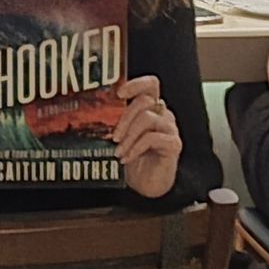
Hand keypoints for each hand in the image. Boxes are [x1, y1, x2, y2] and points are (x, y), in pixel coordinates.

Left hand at [112, 75, 181, 199]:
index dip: (136, 84)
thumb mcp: (119, 137)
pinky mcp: (174, 144)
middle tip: (114, 136)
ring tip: (119, 151)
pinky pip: (153, 138)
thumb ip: (114, 122)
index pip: (150, 85)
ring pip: (148, 118)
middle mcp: (162, 115)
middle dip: (125, 118)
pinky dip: (136, 148)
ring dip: (129, 136)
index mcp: (150, 109)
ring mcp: (170, 129)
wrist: (145, 184)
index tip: (119, 92)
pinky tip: (127, 157)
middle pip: (145, 101)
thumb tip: (94, 111)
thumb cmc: (133, 159)